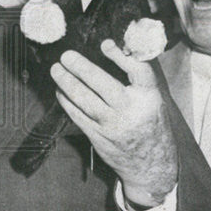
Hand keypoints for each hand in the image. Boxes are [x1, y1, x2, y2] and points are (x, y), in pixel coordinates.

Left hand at [50, 39, 176, 207]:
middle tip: (66, 56)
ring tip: (56, 69)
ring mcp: (113, 126)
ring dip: (67, 82)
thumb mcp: (154, 100)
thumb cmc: (150, 124)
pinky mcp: (98, 137)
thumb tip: (119, 45)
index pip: (139, 71)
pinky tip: (60, 90)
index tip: (104, 44)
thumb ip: (139, 76)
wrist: (151, 165)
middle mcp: (132, 111)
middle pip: (103, 84)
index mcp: (150, 98)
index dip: (121, 56)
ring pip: (85, 100)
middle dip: (81, 68)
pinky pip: (78, 115)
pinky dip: (66, 101)